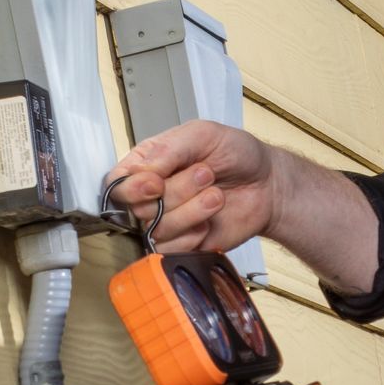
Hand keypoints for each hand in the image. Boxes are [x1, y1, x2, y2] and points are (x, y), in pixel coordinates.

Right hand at [105, 121, 275, 253]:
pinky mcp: (182, 245)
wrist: (267, 185)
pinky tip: (210, 220)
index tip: (157, 182)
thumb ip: (170, 148)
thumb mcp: (204, 134)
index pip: (116, 184)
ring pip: (156, 229)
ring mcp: (165, 221)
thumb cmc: (236, 154)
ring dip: (191, 212)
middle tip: (205, 174)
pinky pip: (171, 250)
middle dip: (177, 193)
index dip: (133, 188)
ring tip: (216, 195)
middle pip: (138, 208)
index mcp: (148, 164)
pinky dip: (193, 235)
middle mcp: (151, 195)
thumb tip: (144, 169)